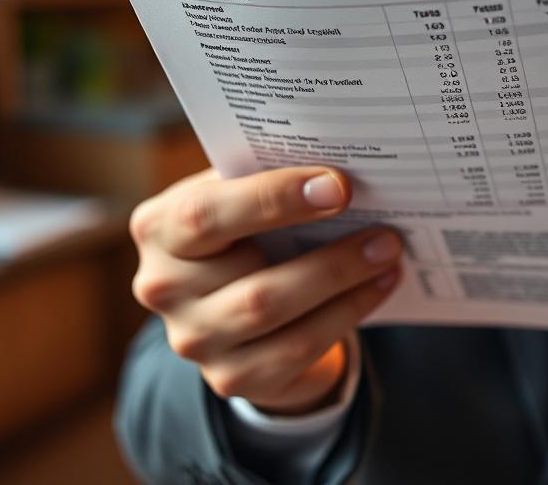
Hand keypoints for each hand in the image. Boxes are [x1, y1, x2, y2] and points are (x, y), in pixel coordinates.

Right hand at [128, 167, 401, 414]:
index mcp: (158, 227)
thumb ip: (268, 178)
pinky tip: (380, 285)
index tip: (337, 186)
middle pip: (249, 273)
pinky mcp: (230, 377)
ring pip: (276, 312)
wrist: (237, 302)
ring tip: (388, 253)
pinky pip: (297, 347)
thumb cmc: (244, 227)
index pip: (205, 215)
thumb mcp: (239, 195)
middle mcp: (163, 287)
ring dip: (344, 282)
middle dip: (328, 253)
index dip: (272, 200)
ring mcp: (194, 340)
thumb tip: (339, 170)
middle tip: (386, 230)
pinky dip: (347, 312)